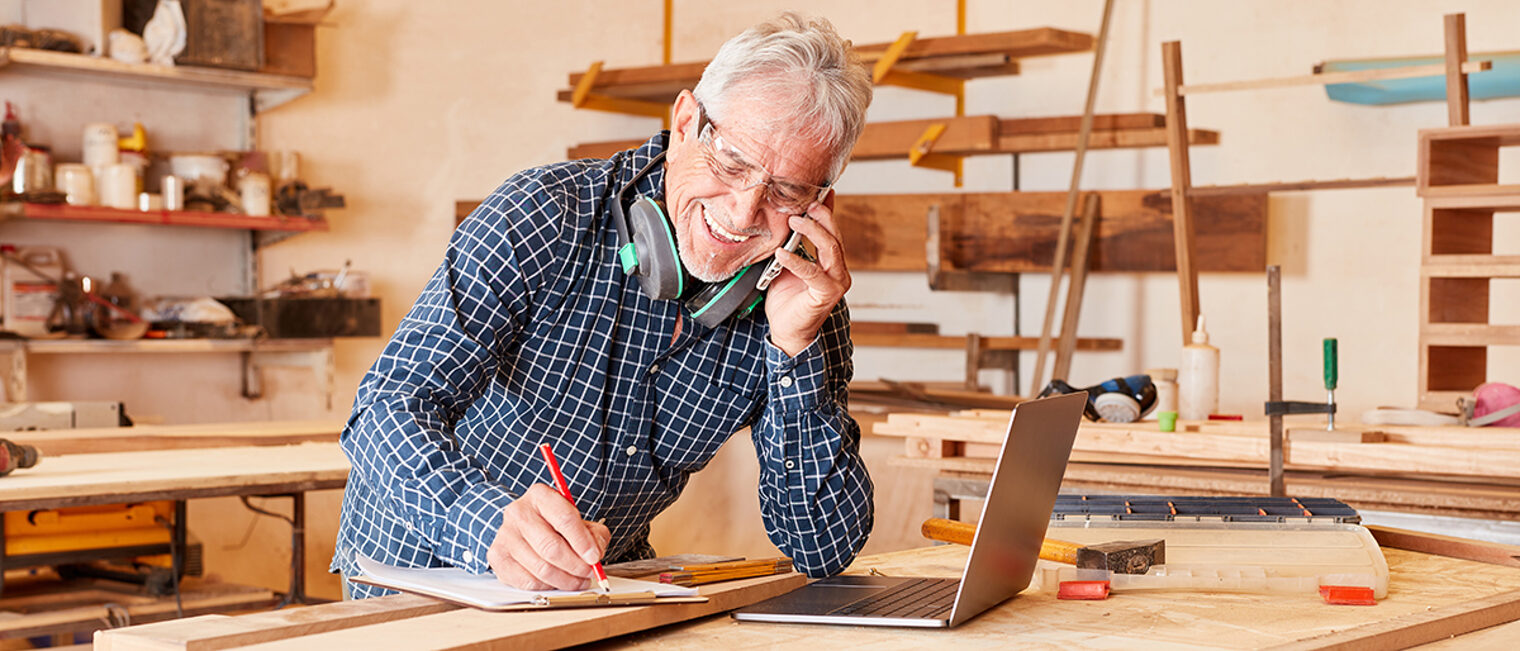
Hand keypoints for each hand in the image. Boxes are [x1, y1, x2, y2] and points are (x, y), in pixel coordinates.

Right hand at [486, 484, 610, 590]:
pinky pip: (527, 581)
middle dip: (575, 565)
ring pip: (541, 568)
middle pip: (551, 547)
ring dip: (565, 580)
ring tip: (577, 580)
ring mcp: (505, 535)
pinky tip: (556, 581)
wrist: (523, 527)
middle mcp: (519, 512)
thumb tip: (595, 553)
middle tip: (588, 572)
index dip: (583, 542)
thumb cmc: (553, 523)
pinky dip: (547, 586)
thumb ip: (594, 534)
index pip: (564, 518)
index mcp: (540, 496)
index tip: (594, 557)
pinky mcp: (498, 557)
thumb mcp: (579, 521)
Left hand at [764, 190, 849, 356]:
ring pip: (830, 249)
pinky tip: (782, 253)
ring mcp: (836, 282)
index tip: (817, 193)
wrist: (786, 330)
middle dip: (821, 217)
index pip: (832, 230)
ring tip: (793, 222)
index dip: (826, 210)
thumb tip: (786, 220)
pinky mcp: (826, 294)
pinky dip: (796, 261)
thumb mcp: (788, 264)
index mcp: (832, 262)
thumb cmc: (787, 298)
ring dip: (812, 232)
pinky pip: (813, 272)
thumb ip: (792, 244)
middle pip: (834, 236)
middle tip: (804, 205)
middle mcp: (839, 270)